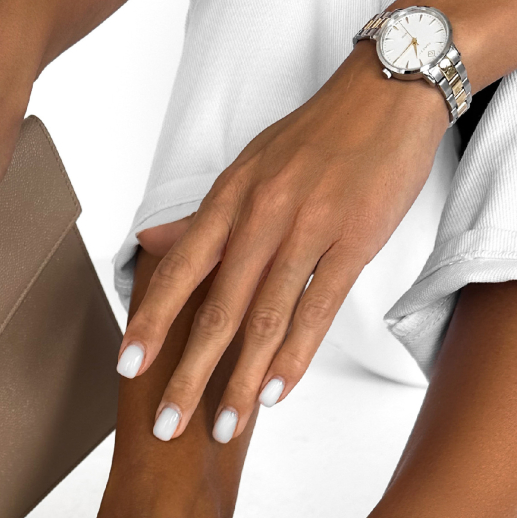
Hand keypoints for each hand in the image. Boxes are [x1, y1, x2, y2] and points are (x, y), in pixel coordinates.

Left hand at [117, 43, 448, 441]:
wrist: (390, 89)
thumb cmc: (317, 134)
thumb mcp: (249, 166)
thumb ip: (202, 217)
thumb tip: (151, 242)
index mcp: (229, 201)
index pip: (178, 272)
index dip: (151, 323)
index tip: (126, 368)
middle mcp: (260, 217)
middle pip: (216, 310)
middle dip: (188, 374)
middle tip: (167, 426)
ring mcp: (307, 230)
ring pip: (265, 320)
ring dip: (241, 381)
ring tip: (224, 428)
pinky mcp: (353, 241)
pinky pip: (318, 310)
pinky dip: (294, 356)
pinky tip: (274, 393)